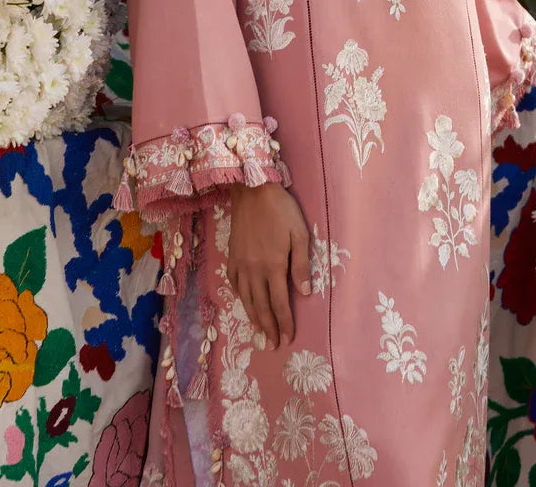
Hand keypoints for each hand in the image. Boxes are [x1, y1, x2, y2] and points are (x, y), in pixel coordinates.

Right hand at [227, 182, 311, 349]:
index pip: (280, 303)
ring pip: (246, 299)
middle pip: (261, 306)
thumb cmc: (281, 210)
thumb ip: (302, 265)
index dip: (284, 323)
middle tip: (273, 345)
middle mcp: (254, 270)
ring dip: (253, 318)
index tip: (288, 339)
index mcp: (273, 266)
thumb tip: (304, 293)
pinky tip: (244, 302)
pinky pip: (234, 283)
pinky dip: (239, 297)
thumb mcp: (300, 234)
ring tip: (259, 333)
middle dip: (268, 328)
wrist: (253, 190)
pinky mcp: (231, 256)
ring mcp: (240, 264)